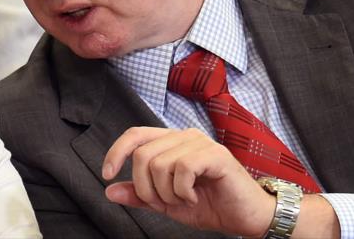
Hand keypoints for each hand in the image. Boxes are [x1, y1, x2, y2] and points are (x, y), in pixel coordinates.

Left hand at [102, 127, 274, 236]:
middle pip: (143, 155)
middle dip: (146, 188)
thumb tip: (110, 190)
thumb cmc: (210, 205)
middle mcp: (184, 136)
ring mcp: (200, 142)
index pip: (135, 135)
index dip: (116, 152)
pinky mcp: (215, 154)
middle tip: (165, 202)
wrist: (246, 217)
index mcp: (171, 142)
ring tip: (184, 200)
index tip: (107, 174)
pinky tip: (194, 197)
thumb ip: (139, 195)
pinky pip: (182, 169)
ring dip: (167, 193)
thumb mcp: (166, 203)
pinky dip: (182, 191)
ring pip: (160, 164)